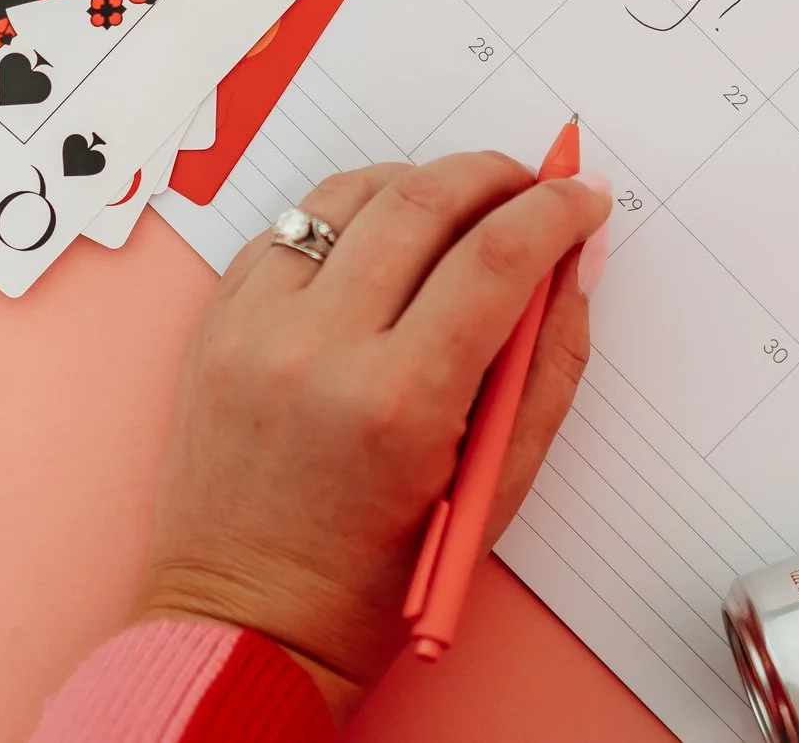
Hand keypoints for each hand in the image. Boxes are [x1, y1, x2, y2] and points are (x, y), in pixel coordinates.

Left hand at [139, 151, 613, 721]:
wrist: (247, 622)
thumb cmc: (380, 579)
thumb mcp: (495, 486)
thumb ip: (547, 366)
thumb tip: (574, 265)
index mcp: (401, 401)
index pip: (498, 256)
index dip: (556, 211)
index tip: (582, 199)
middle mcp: (319, 348)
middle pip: (425, 200)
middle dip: (496, 176)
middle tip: (532, 186)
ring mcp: (255, 328)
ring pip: (352, 194)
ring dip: (421, 182)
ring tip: (460, 207)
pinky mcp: (216, 322)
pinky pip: (290, 225)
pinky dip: (349, 214)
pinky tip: (383, 239)